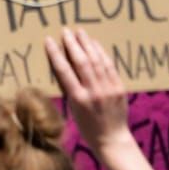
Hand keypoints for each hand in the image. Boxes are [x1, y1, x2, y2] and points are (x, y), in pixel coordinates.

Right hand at [46, 28, 128, 152]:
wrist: (112, 139)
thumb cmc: (87, 127)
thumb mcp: (73, 110)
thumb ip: (70, 88)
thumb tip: (64, 65)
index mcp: (78, 99)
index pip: (64, 70)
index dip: (55, 53)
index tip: (49, 40)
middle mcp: (93, 92)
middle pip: (82, 61)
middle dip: (72, 44)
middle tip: (65, 31)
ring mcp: (108, 89)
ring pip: (97, 60)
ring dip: (87, 44)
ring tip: (80, 32)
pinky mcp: (119, 87)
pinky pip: (109, 66)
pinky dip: (101, 53)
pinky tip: (95, 44)